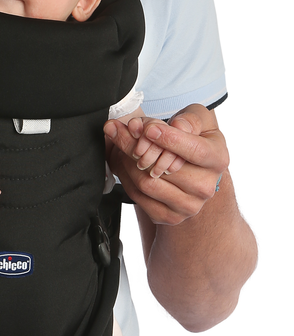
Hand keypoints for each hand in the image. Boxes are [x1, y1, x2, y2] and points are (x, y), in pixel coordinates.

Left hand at [104, 104, 228, 225]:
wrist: (191, 171)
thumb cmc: (193, 139)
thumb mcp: (198, 120)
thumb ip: (190, 119)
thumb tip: (177, 127)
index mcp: (218, 159)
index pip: (195, 151)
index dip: (170, 140)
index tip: (148, 129)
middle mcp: (205, 187)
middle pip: (162, 167)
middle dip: (134, 145)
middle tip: (117, 129)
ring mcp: (188, 205)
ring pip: (146, 182)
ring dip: (125, 160)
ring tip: (121, 144)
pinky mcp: (169, 216)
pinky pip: (138, 196)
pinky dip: (125, 177)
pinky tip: (124, 163)